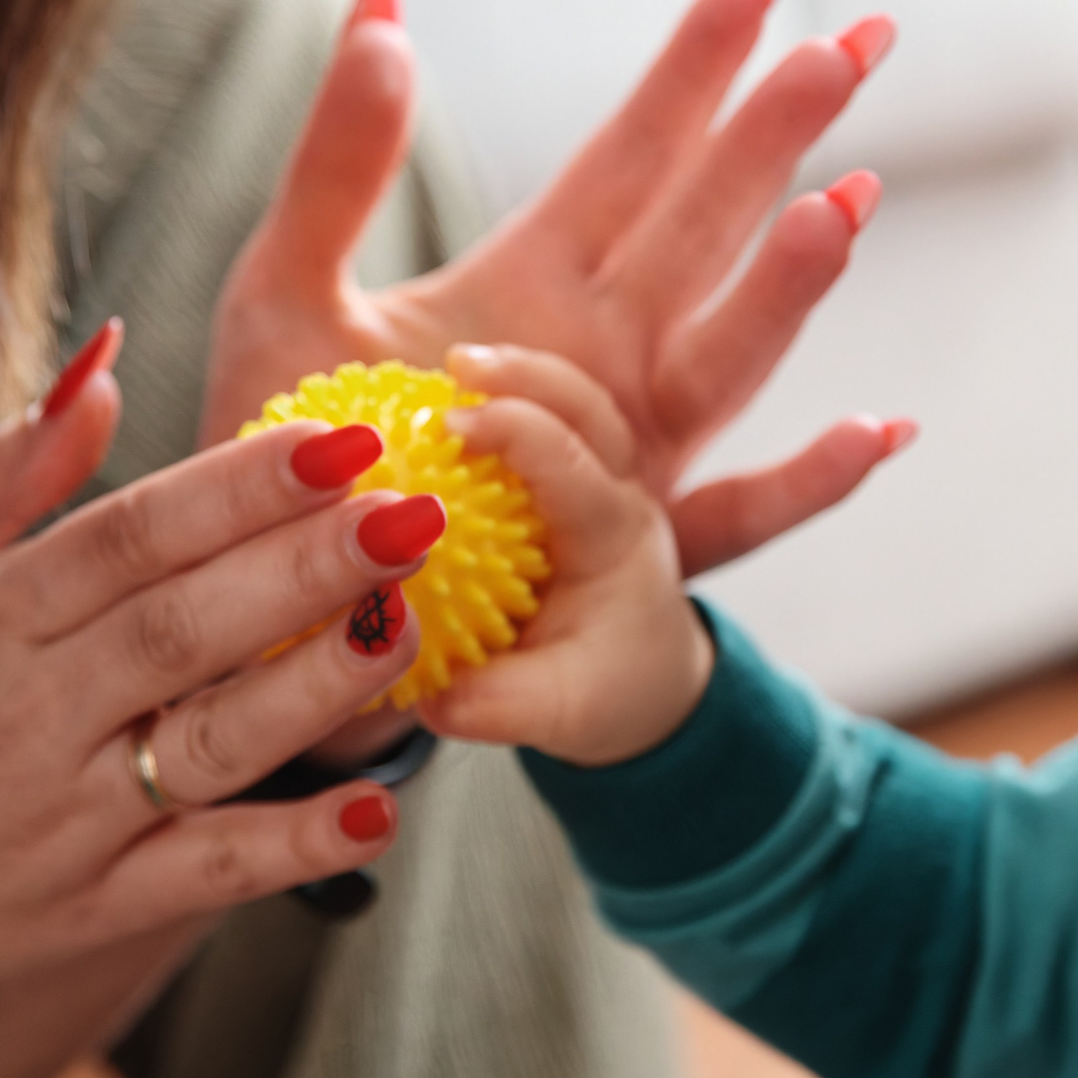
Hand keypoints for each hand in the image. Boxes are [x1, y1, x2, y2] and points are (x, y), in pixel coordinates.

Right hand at [0, 322, 433, 1030]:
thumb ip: (2, 471)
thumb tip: (107, 360)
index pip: (132, 538)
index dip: (242, 486)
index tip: (347, 437)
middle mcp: (28, 715)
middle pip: (186, 630)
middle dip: (309, 566)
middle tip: (416, 508)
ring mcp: (64, 819)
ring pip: (211, 744)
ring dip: (321, 685)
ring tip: (415, 620)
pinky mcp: (91, 909)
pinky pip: (205, 875)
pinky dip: (294, 847)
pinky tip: (380, 805)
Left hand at [203, 0, 915, 576]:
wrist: (287, 603)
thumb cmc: (290, 449)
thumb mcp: (287, 289)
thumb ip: (337, 157)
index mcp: (537, 276)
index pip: (634, 150)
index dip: (697, 64)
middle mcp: (607, 348)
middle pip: (706, 224)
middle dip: (778, 133)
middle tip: (854, 40)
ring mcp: (632, 443)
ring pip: (730, 350)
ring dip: (790, 284)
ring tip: (844, 206)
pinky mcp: (630, 544)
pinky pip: (739, 515)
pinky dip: (811, 482)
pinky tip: (878, 435)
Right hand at [419, 345, 708, 767]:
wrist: (648, 685)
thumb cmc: (608, 693)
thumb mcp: (558, 716)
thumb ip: (496, 705)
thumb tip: (429, 691)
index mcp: (618, 540)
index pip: (576, 469)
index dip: (518, 433)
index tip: (452, 423)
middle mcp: (620, 495)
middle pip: (591, 408)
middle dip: (529, 374)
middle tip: (458, 361)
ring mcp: (604, 478)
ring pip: (577, 399)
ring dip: (519, 371)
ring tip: (454, 360)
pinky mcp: (574, 477)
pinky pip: (548, 417)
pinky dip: (507, 394)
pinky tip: (450, 387)